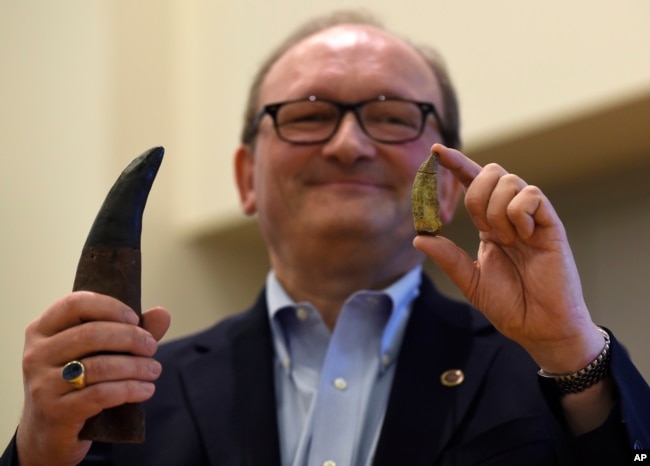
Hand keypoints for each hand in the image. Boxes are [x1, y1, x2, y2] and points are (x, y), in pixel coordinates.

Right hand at [16, 292, 170, 465]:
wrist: (48, 436)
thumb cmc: (75, 385)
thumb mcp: (95, 353)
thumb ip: (128, 331)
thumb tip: (162, 313)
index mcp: (42, 330)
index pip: (75, 304)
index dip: (109, 307)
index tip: (135, 319)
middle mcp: (36, 354)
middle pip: (91, 334)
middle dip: (130, 338)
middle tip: (152, 347)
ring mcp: (42, 384)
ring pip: (99, 366)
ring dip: (136, 367)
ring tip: (154, 370)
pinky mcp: (56, 412)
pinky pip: (100, 394)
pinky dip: (130, 389)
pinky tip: (146, 390)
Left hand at [414, 143, 603, 372]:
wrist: (540, 327)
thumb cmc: (510, 306)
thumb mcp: (471, 281)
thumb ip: (448, 258)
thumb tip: (419, 237)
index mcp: (490, 226)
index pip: (471, 184)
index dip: (455, 164)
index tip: (435, 151)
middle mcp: (510, 216)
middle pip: (490, 173)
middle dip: (476, 194)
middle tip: (484, 229)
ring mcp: (532, 218)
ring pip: (509, 181)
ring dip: (497, 209)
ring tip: (508, 239)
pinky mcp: (551, 225)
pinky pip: (531, 196)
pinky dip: (519, 212)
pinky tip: (524, 235)